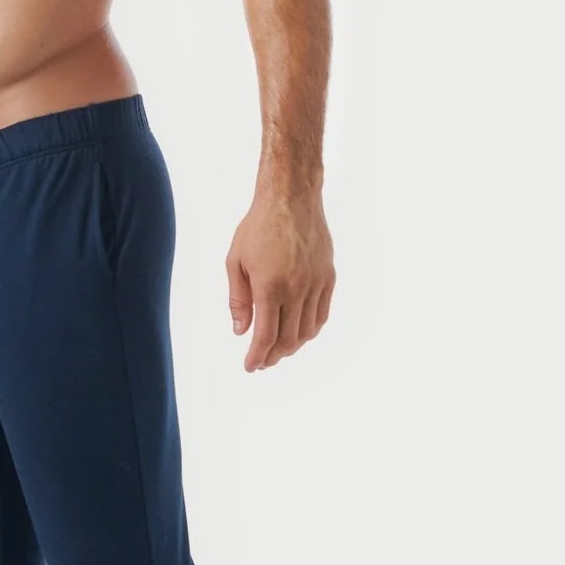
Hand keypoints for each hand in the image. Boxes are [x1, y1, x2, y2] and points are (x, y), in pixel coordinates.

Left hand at [224, 187, 334, 370]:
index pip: (266, 335)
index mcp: (269, 286)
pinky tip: (299, 333)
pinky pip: (322, 314)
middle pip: (288, 339)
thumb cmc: (258, 226)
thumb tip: (241, 331)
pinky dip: (310, 330)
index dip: (257, 356)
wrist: (291, 198)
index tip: (250, 366)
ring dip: (292, 346)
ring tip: (278, 350)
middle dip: (273, 356)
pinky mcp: (328, 277)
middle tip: (261, 362)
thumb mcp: (235, 261)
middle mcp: (296, 288)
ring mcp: (315, 284)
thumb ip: (238, 300)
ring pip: (307, 331)